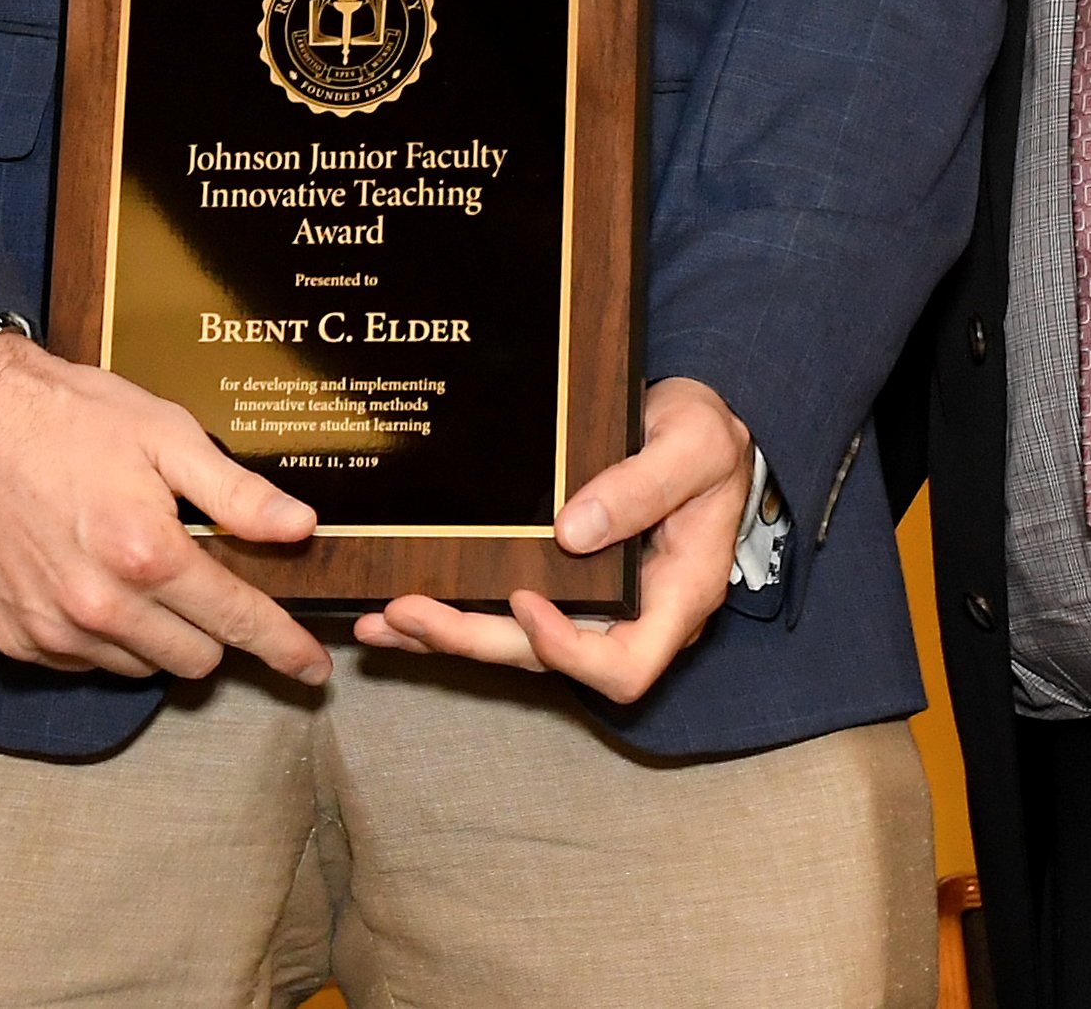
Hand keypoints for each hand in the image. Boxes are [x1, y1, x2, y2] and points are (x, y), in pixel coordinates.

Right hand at [0, 334, 328, 684]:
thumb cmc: (68, 416)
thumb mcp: (164, 434)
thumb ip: (236, 493)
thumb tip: (300, 528)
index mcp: (146, 555)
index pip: (237, 622)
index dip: (283, 647)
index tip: (313, 669)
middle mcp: (100, 607)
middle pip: (194, 661)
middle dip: (212, 629)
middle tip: (196, 577)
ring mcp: (52, 629)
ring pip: (140, 667)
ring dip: (155, 634)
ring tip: (133, 570)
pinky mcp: (13, 638)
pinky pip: (83, 663)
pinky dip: (100, 636)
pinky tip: (89, 581)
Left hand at [356, 374, 752, 705]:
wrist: (695, 426)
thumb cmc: (706, 437)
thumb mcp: (693, 445)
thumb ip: (642, 487)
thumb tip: (572, 533)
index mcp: (677, 594)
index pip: (625, 665)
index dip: (568, 650)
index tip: (523, 600)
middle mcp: (632, 614)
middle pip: (550, 658)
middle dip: (475, 641)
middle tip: (408, 613)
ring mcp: (596, 605)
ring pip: (518, 643)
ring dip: (450, 635)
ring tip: (383, 618)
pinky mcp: (564, 585)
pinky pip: (507, 614)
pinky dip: (452, 615)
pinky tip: (399, 612)